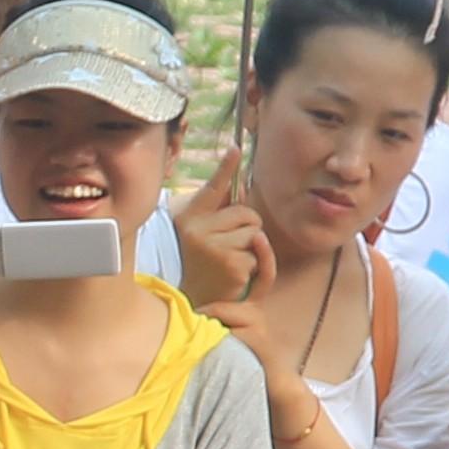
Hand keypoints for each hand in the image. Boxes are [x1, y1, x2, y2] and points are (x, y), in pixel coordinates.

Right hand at [174, 140, 271, 326]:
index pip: (213, 188)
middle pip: (248, 213)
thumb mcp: (199, 231)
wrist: (190, 299)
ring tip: (231, 260)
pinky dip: (251, 266)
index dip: (225, 168)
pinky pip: (258, 255)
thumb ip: (217, 210)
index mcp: (191, 218)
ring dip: (251, 247)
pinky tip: (234, 274)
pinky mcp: (233, 266)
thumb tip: (241, 187)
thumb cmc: (198, 260)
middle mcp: (200, 230)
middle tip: (233, 243)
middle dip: (249, 226)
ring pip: (256, 234)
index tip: (236, 148)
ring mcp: (216, 248)